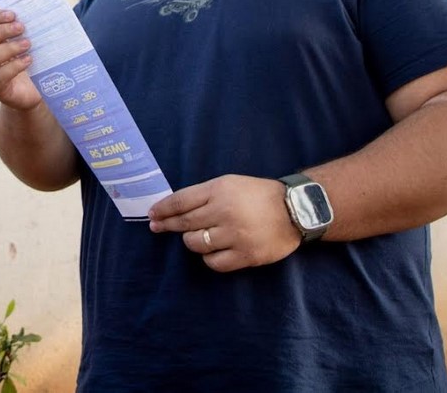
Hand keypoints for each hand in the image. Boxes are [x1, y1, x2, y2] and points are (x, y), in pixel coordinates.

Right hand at [0, 9, 42, 111]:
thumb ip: (19, 26)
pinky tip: (28, 60)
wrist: (30, 89)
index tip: (12, 14)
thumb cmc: (23, 58)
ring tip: (27, 44)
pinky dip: (14, 66)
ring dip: (7, 49)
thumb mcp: (19, 40)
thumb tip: (32, 9)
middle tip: (21, 27)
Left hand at [146, 174, 301, 271]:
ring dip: (191, 241)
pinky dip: (208, 258)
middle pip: (185, 223)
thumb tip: (174, 207)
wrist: (294, 210)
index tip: (152, 214)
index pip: (181, 201)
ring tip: (197, 237)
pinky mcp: (245, 255)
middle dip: (167, 225)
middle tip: (157, 227)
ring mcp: (235, 235)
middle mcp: (224, 212)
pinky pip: (214, 262)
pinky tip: (212, 251)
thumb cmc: (257, 195)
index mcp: (219, 190)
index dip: (163, 209)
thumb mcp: (230, 184)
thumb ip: (204, 195)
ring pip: (196, 244)